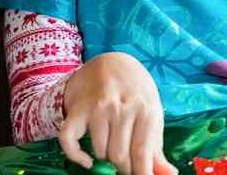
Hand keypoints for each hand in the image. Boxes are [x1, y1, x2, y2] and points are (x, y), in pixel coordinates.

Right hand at [60, 52, 177, 174]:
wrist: (110, 62)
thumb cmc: (136, 92)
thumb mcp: (152, 114)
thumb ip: (157, 148)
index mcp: (145, 110)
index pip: (141, 153)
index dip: (141, 174)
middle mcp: (120, 108)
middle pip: (119, 156)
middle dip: (124, 168)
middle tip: (126, 164)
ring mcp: (97, 108)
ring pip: (100, 152)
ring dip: (105, 157)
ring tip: (111, 146)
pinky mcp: (77, 109)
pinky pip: (69, 140)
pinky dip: (76, 156)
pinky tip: (86, 160)